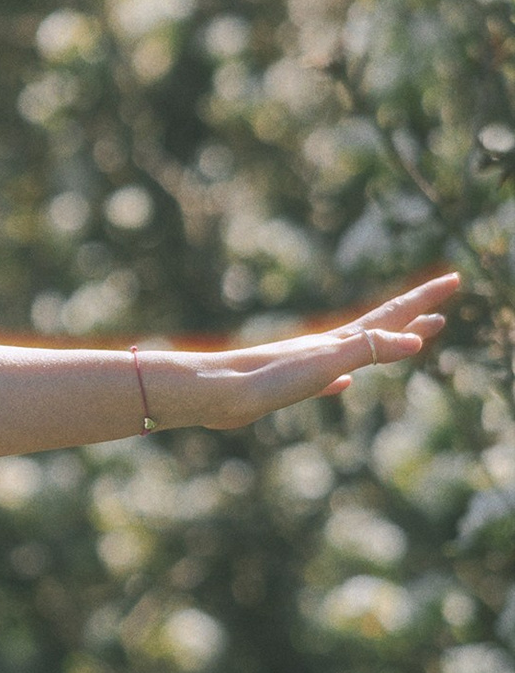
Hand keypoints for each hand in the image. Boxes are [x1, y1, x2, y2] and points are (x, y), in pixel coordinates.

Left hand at [151, 271, 459, 429]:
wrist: (217, 393)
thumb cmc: (270, 378)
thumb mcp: (328, 363)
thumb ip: (370, 350)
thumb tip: (416, 340)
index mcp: (339, 341)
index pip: (392, 315)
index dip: (424, 300)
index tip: (454, 279)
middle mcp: (327, 347)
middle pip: (380, 328)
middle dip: (413, 317)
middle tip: (442, 308)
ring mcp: (308, 365)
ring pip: (357, 351)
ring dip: (384, 344)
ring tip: (402, 341)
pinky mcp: (289, 387)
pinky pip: (328, 379)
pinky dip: (343, 378)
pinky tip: (341, 384)